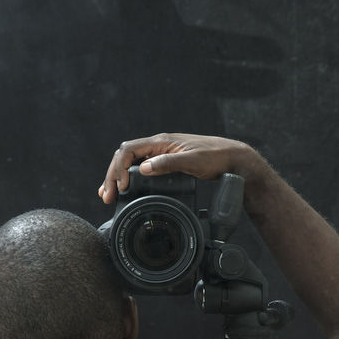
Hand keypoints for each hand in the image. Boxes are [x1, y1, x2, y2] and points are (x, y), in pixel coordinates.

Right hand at [98, 132, 256, 203]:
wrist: (232, 158)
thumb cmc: (215, 157)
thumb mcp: (192, 161)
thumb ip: (168, 163)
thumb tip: (144, 168)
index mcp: (161, 142)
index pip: (128, 150)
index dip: (119, 169)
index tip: (121, 187)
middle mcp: (158, 146)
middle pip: (124, 157)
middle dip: (112, 176)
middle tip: (107, 197)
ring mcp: (161, 154)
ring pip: (130, 163)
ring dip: (116, 178)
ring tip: (107, 195)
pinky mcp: (165, 162)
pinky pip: (140, 168)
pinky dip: (128, 178)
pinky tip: (123, 190)